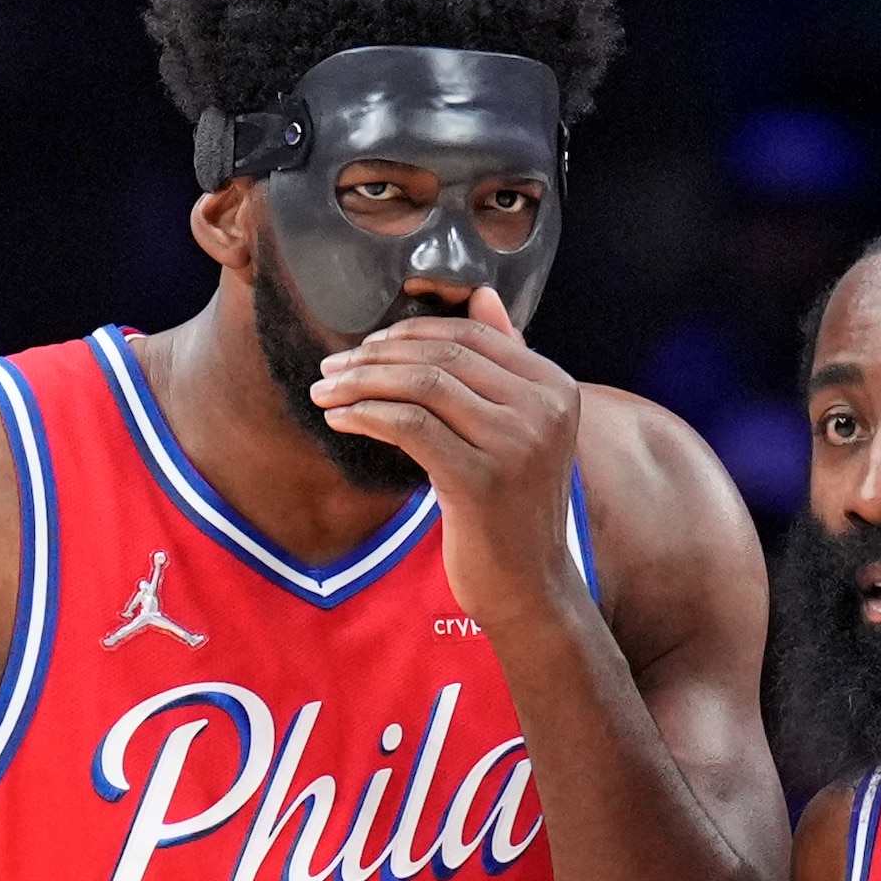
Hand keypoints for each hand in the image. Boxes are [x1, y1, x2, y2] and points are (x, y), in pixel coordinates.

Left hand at [306, 288, 585, 622]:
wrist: (529, 586)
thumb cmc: (514, 508)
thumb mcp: (521, 428)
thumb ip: (504, 363)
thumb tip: (482, 294)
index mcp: (554, 387)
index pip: (471, 335)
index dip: (410, 332)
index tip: (365, 347)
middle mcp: (542, 409)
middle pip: (441, 354)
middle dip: (375, 356)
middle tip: (332, 367)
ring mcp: (515, 444)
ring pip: (421, 384)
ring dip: (361, 382)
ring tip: (325, 391)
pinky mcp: (480, 480)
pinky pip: (408, 426)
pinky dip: (366, 415)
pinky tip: (340, 419)